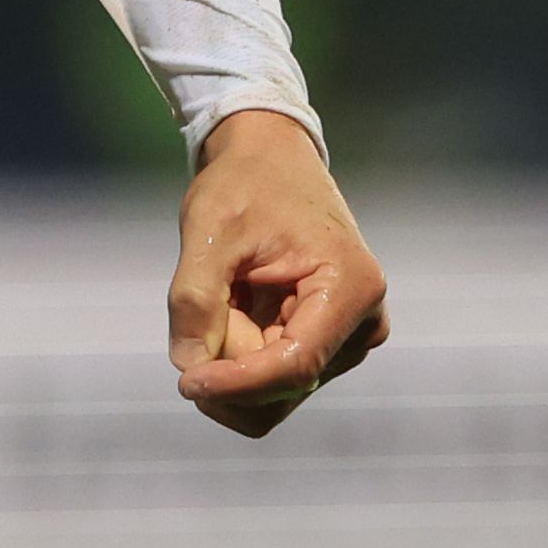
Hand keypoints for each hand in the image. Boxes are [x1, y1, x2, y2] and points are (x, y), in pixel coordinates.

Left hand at [171, 109, 387, 436]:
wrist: (270, 160)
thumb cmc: (245, 184)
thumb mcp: (210, 229)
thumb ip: (195, 298)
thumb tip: (188, 366)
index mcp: (351, 288)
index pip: (295, 366)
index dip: (237, 385)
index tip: (185, 384)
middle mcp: (363, 323)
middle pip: (284, 384)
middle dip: (230, 365)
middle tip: (199, 309)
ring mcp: (348, 338)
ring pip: (275, 387)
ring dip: (232, 357)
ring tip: (225, 293)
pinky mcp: (326, 343)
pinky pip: (273, 374)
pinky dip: (239, 351)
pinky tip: (234, 304)